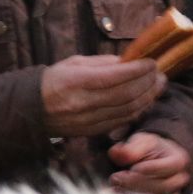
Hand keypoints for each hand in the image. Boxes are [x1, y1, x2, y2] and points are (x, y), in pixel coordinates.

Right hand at [41, 55, 164, 136]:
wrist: (32, 110)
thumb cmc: (54, 80)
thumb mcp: (75, 63)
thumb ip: (103, 63)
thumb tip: (129, 61)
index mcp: (77, 81)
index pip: (115, 76)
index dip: (137, 70)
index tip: (151, 62)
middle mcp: (84, 103)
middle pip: (125, 94)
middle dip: (147, 83)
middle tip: (160, 73)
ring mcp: (89, 120)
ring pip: (127, 110)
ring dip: (147, 98)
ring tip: (158, 86)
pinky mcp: (92, 131)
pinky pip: (121, 121)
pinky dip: (137, 111)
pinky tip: (146, 101)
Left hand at [107, 131, 191, 193]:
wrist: (155, 159)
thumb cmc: (149, 149)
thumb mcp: (141, 142)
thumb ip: (130, 148)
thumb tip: (116, 153)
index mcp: (178, 160)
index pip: (164, 168)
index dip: (147, 169)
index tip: (131, 168)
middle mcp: (179, 179)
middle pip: (160, 186)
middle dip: (136, 183)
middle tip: (117, 177)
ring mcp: (173, 193)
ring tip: (115, 186)